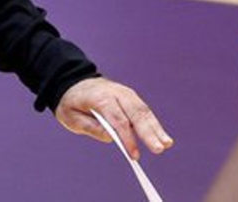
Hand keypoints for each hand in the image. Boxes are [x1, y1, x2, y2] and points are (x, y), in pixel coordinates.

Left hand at [55, 76, 173, 159]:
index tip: (134, 155)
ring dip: (156, 128)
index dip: (127, 138)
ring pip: (143, 111)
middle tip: (159, 148)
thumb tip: (111, 138)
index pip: (117, 120)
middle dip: (149, 132)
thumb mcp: (70, 116)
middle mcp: (115, 92)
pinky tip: (162, 136)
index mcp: (99, 97)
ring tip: (167, 144)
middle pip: (135, 113)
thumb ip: (90, 127)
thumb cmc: (71, 101)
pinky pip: (143, 110)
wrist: (72, 81)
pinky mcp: (130, 97)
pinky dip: (153, 123)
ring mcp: (125, 93)